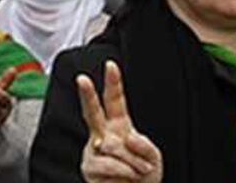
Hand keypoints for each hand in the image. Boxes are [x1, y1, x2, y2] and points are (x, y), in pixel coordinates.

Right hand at [77, 61, 161, 182]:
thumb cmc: (143, 177)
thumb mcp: (153, 157)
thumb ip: (142, 144)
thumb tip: (122, 139)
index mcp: (120, 127)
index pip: (115, 101)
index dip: (114, 83)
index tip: (111, 65)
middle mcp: (103, 135)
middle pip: (92, 111)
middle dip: (87, 94)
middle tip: (82, 79)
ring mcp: (94, 150)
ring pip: (111, 145)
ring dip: (132, 162)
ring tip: (136, 172)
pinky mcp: (89, 167)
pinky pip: (106, 162)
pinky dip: (123, 170)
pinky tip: (126, 177)